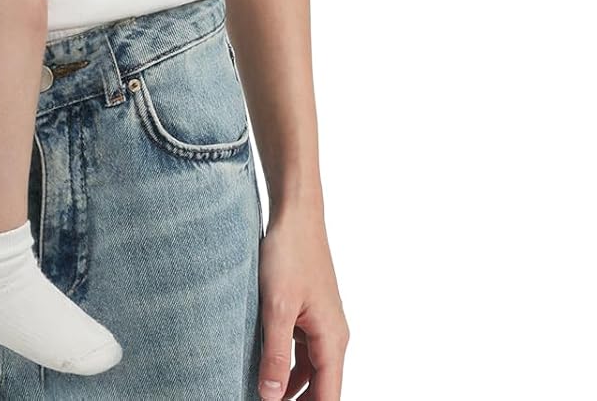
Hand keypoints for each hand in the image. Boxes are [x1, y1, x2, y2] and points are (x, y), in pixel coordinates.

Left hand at [256, 204, 348, 399]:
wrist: (295, 213)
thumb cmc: (289, 252)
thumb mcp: (277, 306)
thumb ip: (274, 353)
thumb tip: (270, 397)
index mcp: (332, 339)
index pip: (329, 397)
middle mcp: (332, 336)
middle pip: (321, 389)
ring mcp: (320, 324)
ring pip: (310, 371)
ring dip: (290, 389)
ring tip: (263, 397)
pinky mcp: (307, 313)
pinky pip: (301, 352)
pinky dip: (286, 367)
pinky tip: (265, 373)